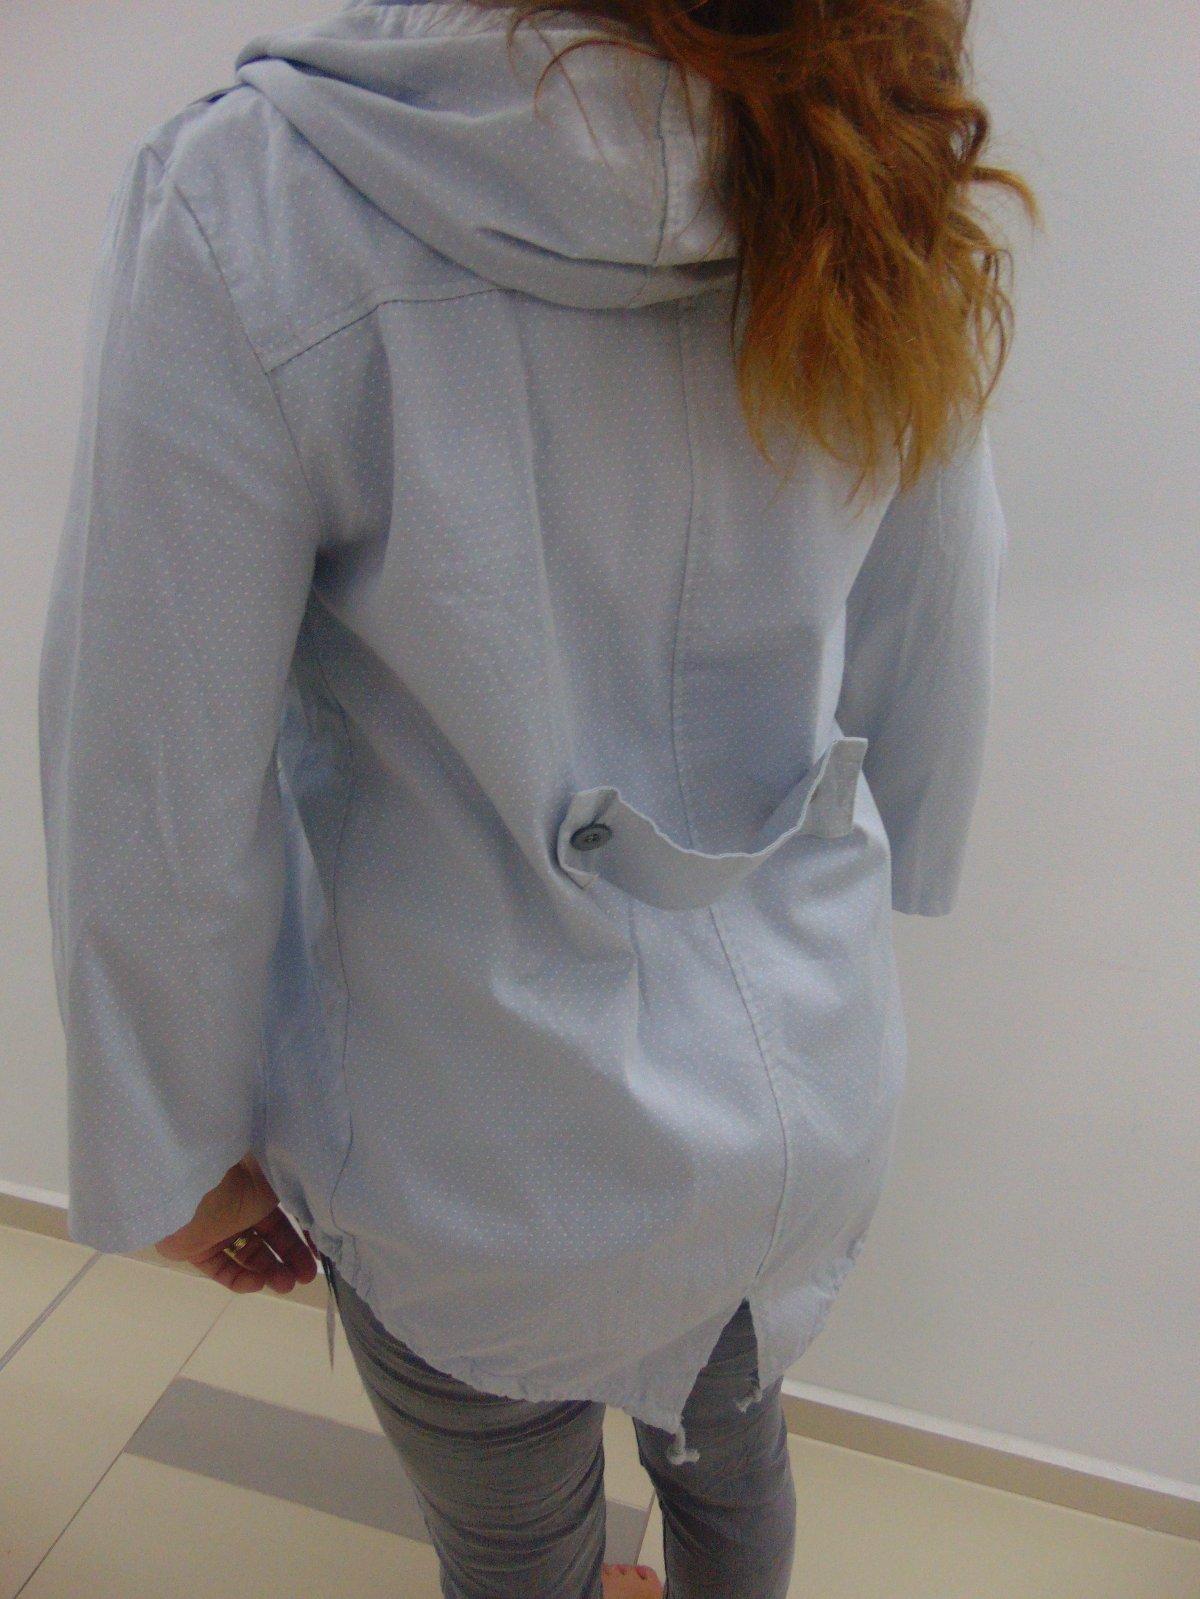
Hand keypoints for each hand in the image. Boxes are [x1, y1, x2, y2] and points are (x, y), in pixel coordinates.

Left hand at [154, 1151, 317, 1293]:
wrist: (192, 1190)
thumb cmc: (242, 1182)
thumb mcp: (281, 1190)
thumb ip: (301, 1207)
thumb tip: (324, 1223)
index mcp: (258, 1186)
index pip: (284, 1216)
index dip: (301, 1236)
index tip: (320, 1255)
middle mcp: (237, 1206)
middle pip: (267, 1238)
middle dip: (289, 1259)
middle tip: (306, 1278)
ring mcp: (215, 1227)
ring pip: (246, 1255)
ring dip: (269, 1271)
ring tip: (287, 1285)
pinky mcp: (195, 1248)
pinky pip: (221, 1269)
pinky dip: (241, 1279)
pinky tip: (259, 1282)